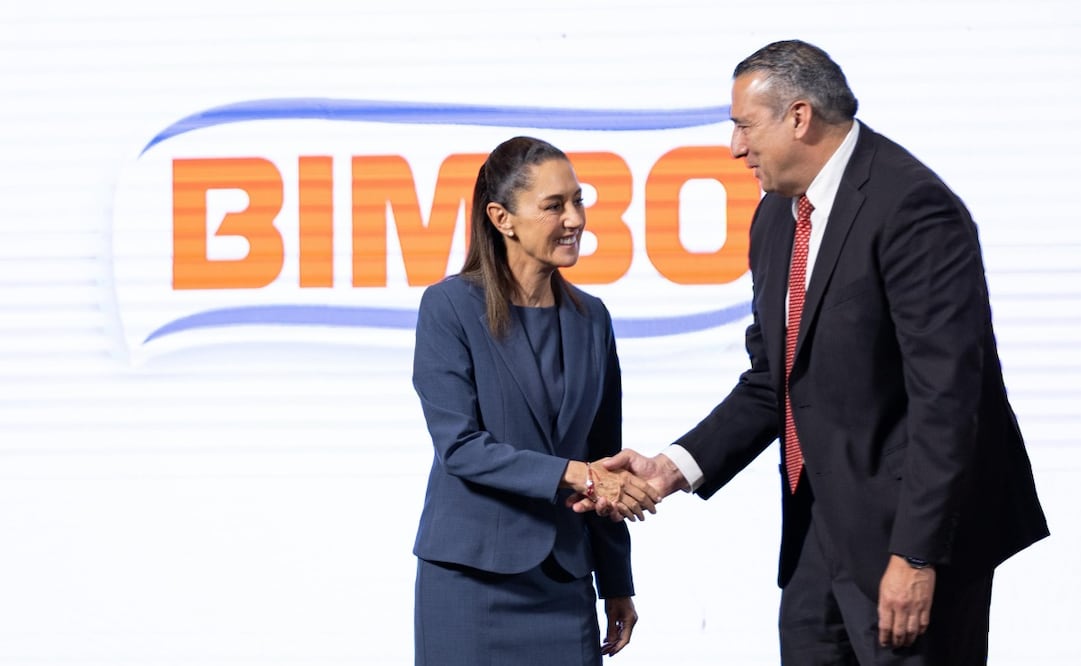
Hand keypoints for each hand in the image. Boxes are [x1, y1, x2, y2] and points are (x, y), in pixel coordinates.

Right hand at [568, 450, 686, 520]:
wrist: (661, 473)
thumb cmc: (643, 463)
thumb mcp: (628, 455)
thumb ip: (616, 459)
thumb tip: (605, 464)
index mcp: (610, 482)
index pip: (591, 489)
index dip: (579, 494)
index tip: (569, 497)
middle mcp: (613, 493)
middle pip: (594, 502)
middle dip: (582, 504)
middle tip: (574, 506)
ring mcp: (621, 502)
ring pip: (606, 510)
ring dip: (600, 509)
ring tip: (600, 503)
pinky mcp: (631, 510)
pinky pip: (621, 515)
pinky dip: (618, 513)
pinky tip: (615, 508)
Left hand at [601, 596, 636, 655]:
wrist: (617, 585)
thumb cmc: (614, 597)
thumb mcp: (610, 613)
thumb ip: (611, 628)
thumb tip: (610, 642)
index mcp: (630, 620)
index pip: (625, 639)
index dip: (617, 648)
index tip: (610, 654)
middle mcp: (632, 621)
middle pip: (624, 637)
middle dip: (614, 646)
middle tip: (603, 651)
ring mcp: (629, 619)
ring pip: (622, 634)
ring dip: (613, 641)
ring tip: (603, 647)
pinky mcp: (626, 617)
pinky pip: (621, 628)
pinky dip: (615, 634)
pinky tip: (607, 639)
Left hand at [877, 554, 935, 648]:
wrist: (912, 560)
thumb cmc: (895, 572)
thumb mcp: (883, 588)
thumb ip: (884, 604)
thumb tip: (885, 619)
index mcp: (887, 601)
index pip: (885, 626)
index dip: (885, 638)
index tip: (884, 642)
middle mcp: (900, 607)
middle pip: (899, 632)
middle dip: (897, 641)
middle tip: (896, 646)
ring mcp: (914, 607)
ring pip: (912, 631)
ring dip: (909, 639)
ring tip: (906, 643)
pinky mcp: (926, 605)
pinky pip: (924, 623)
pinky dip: (920, 631)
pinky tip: (917, 633)